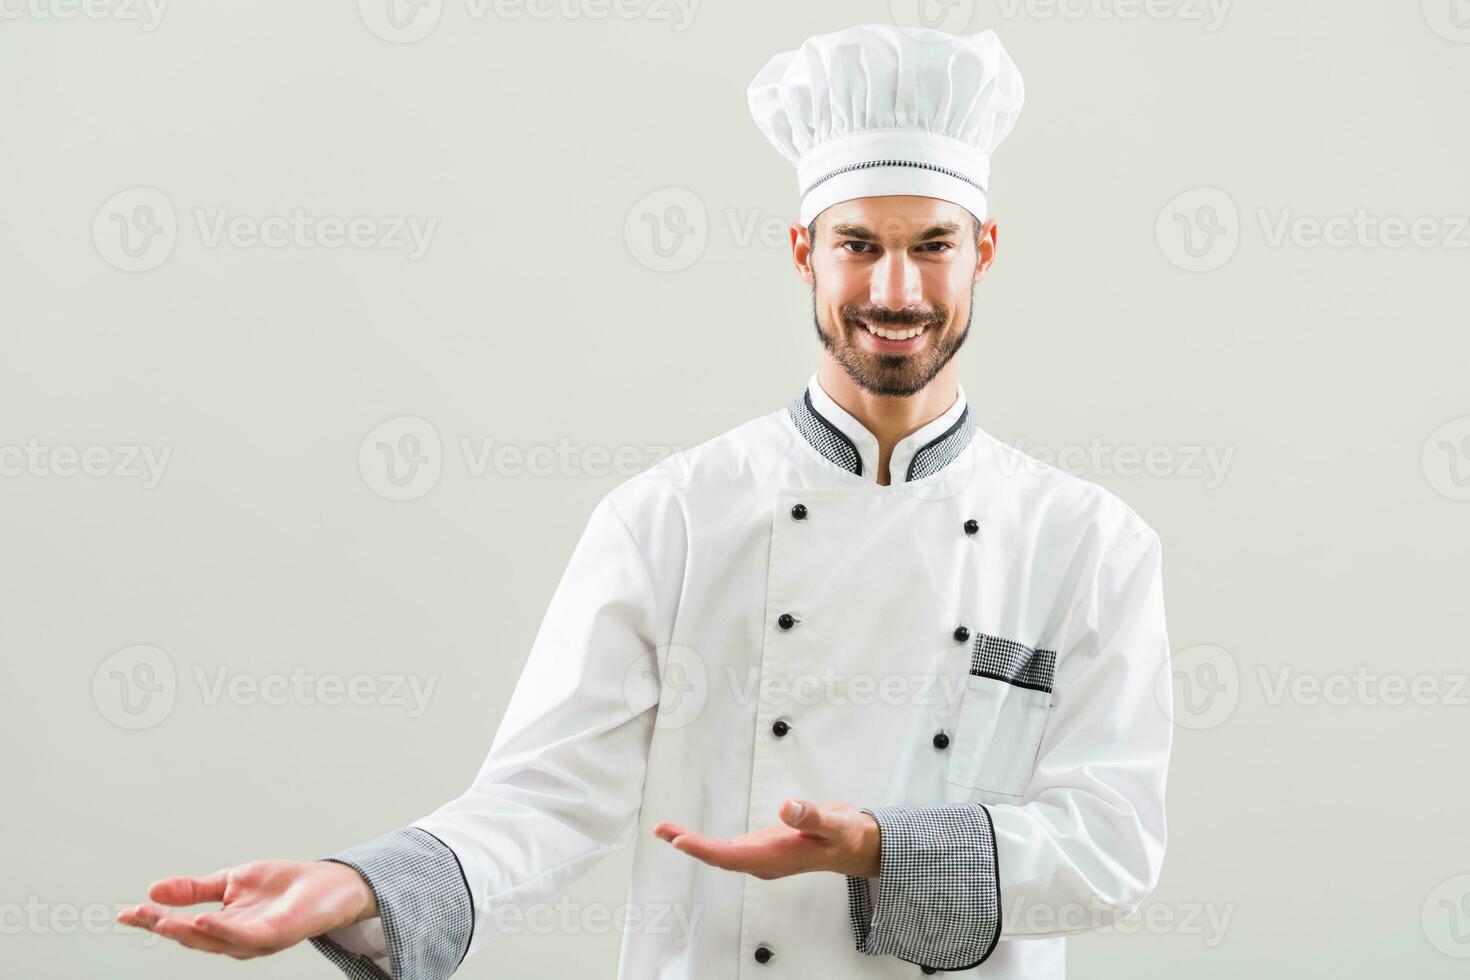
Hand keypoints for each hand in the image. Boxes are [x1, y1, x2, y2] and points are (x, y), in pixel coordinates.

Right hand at [116, 859, 376, 959]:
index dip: (152, 920)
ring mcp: (255, 940)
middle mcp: (234, 938)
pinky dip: (224, 930)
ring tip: (164, 921)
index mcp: (222, 926)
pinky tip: (205, 919)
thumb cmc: (282, 887)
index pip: (181, 925)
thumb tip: (153, 890)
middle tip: (139, 916)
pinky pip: (246, 937)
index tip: (124, 913)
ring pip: (215, 941)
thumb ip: (195, 890)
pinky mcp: (276, 935)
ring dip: (188, 932)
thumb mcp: (231, 882)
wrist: (328, 884)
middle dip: (163, 927)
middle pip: (192, 938)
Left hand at [653, 799, 879, 879]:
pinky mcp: (762, 850)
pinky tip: (691, 837)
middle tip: (661, 830)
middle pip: (720, 858)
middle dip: (689, 845)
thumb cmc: (845, 834)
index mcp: (778, 858)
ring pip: (721, 855)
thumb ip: (811, 817)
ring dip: (693, 844)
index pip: (733, 856)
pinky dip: (706, 842)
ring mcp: (762, 858)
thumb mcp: (834, 822)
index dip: (704, 849)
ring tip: (666, 831)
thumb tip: (787, 808)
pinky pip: (728, 850)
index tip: (679, 840)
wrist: (855, 845)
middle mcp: (765, 862)